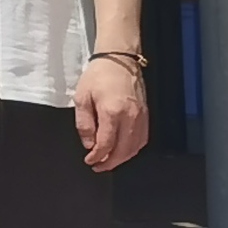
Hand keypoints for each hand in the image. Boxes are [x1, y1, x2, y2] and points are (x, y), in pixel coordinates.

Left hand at [77, 56, 149, 174]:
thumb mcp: (81, 98)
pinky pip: (142, 138)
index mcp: (113, 112)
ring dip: (123, 158)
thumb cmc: (98, 76)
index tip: (90, 161)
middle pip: (124, 150)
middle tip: (98, 166)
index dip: (98, 156)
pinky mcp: (146, 114)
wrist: (119, 61)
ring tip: (109, 161)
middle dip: (111, 162)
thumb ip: (84, 124)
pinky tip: (123, 150)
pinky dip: (133, 148)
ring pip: (135, 146)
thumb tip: (89, 144)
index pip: (107, 144)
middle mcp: (131, 117)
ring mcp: (141, 116)